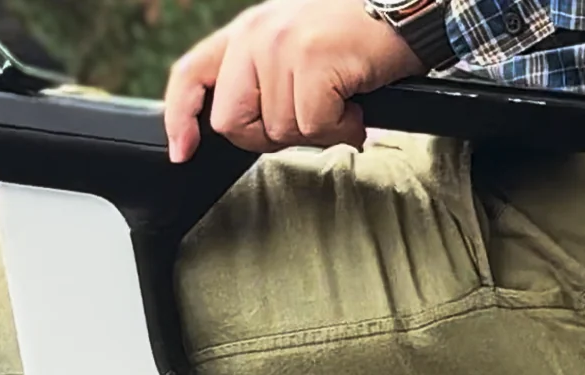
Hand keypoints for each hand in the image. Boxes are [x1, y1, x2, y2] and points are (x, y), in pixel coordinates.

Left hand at [164, 0, 423, 162]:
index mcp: (247, 31)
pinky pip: (313, 126)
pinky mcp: (312, 61)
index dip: (181, 116)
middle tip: (308, 117)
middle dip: (269, 135)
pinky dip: (341, 127)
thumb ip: (261, 78)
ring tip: (341, 99)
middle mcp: (257, 34)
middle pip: (232, 122)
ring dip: (318, 130)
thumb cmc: (354, 33)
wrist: (404, 7)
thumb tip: (244, 126)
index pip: (192, 72)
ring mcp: (282, 46)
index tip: (182, 150)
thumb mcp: (293, 46)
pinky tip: (355, 102)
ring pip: (279, 130)